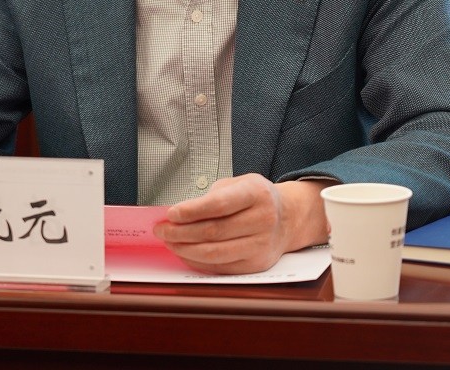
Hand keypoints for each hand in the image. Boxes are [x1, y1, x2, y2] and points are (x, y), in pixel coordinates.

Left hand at [153, 174, 333, 274]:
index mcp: (257, 194)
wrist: (288, 218)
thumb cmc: (257, 198)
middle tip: (162, 229)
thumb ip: (211, 196)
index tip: (170, 213)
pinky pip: (220, 267)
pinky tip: (184, 252)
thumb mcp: (239, 183)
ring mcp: (261, 245)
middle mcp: (263, 220)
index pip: (219, 205)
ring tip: (169, 241)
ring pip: (214, 253)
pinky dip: (197, 261)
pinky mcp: (256, 265)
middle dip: (181, 232)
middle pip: (213, 231)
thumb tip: (178, 215)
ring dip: (185, 249)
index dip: (191, 211)